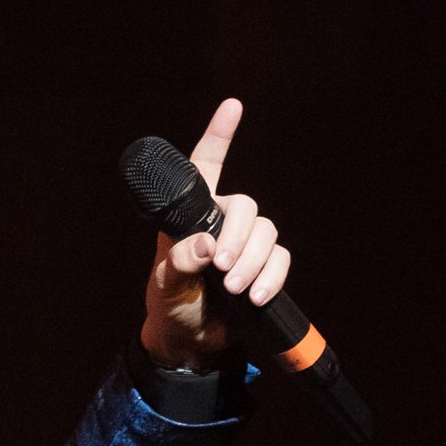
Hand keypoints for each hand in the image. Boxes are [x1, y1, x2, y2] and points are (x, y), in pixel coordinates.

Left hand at [140, 97, 293, 369]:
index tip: (232, 105)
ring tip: (234, 289)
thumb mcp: (165, 285)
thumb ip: (179, 263)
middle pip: (246, 207)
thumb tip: (205, 245)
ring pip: (266, 234)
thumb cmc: (169, 304)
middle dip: (239, 237)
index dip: (219, 135)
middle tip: (222, 268)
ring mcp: (245, 243)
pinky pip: (280, 260)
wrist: (188, 340)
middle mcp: (221, 221)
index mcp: (190, 215)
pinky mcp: (263, 267)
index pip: (205, 168)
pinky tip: (254, 296)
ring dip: (254, 261)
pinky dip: (271, 277)